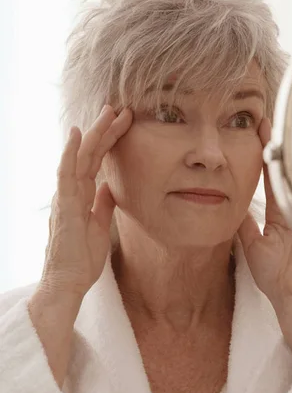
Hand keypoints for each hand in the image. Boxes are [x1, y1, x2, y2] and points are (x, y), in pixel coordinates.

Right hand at [41, 105, 132, 297]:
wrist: (68, 283)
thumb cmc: (81, 258)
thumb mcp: (100, 226)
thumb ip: (102, 205)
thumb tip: (109, 187)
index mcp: (82, 195)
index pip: (98, 161)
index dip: (111, 140)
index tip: (127, 123)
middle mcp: (72, 191)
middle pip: (90, 153)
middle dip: (106, 129)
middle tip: (122, 109)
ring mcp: (65, 196)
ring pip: (80, 157)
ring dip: (94, 133)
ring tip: (108, 112)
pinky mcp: (62, 206)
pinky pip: (65, 174)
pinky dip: (70, 153)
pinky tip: (77, 134)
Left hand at [238, 119, 291, 363]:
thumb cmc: (278, 276)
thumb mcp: (255, 246)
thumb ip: (246, 226)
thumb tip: (233, 208)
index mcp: (282, 214)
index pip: (272, 177)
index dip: (263, 155)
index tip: (255, 129)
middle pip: (285, 170)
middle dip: (277, 144)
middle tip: (266, 116)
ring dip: (286, 153)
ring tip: (275, 126)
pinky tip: (285, 153)